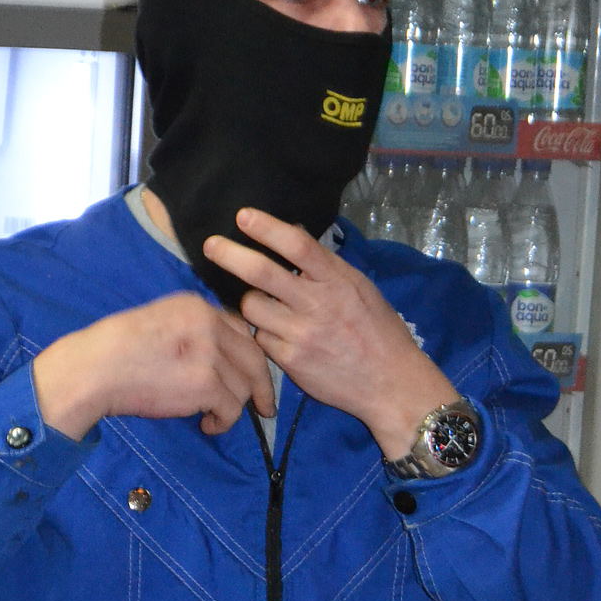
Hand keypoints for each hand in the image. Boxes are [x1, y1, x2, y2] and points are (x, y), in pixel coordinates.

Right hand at [33, 292, 275, 440]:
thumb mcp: (158, 322)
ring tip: (212, 419)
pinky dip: (223, 422)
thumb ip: (191, 331)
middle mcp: (208, 324)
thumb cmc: (115, 352)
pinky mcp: (206, 384)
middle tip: (266, 407)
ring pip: (244, 386)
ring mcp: (209, 353)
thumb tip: (220, 358)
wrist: (93, 369)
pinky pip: (232, 408)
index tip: (253, 375)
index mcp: (195, 306)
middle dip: (263, 385)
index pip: (241, 329)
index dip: (249, 355)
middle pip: (254, 356)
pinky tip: (207, 425)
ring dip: (233, 408)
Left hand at [202, 208, 458, 459]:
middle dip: (230, 255)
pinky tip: (277, 336)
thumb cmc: (378, 331)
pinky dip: (263, 334)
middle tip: (210, 245)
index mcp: (338, 280)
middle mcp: (317, 303)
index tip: (243, 216)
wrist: (390, 383)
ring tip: (264, 306)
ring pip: (252, 307)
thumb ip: (325, 265)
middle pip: (261, 272)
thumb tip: (294, 231)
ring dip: (250, 303)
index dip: (266, 227)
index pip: (297, 244)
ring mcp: (301, 333)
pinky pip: (260, 339)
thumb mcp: (360, 288)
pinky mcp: (291, 361)